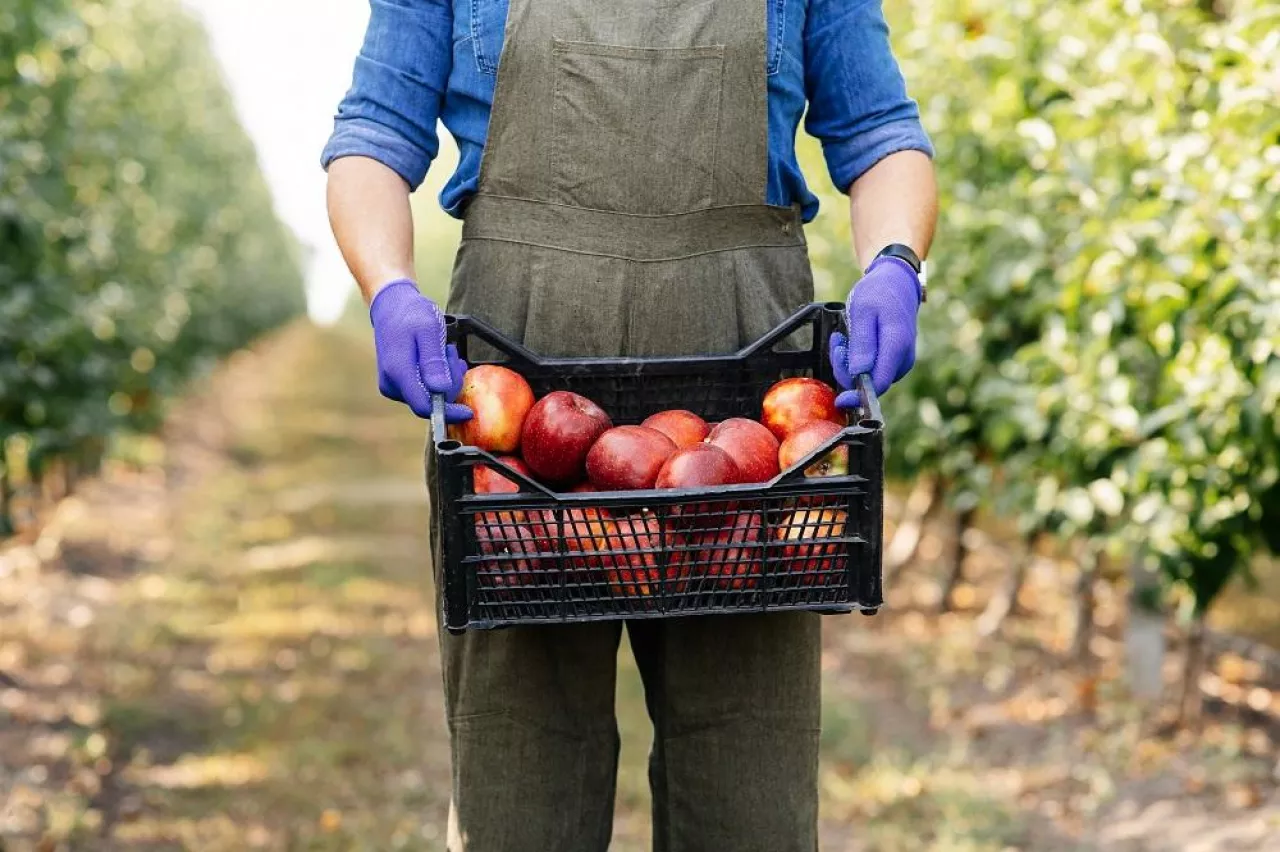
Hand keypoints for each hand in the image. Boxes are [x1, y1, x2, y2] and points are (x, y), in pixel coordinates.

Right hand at [369, 279, 471, 421]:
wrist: (392, 306)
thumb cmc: (411, 314)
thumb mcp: (429, 330)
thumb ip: (434, 361)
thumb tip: (441, 390)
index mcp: (398, 372)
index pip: (424, 407)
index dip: (449, 412)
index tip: (468, 411)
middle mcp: (392, 384)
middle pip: (432, 401)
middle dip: (450, 381)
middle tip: (450, 353)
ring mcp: (393, 386)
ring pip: (431, 396)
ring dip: (445, 376)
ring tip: (443, 351)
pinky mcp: (398, 384)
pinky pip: (425, 390)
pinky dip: (438, 377)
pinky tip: (440, 358)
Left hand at [829, 256, 921, 409]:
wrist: (897, 283)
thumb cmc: (879, 292)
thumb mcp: (863, 312)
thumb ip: (862, 344)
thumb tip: (858, 374)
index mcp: (897, 346)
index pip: (879, 384)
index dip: (858, 396)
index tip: (840, 398)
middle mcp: (902, 359)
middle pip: (870, 383)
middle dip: (846, 369)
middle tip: (837, 342)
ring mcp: (900, 361)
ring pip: (868, 378)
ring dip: (848, 363)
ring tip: (842, 337)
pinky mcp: (893, 361)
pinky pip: (871, 370)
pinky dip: (856, 360)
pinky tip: (850, 341)